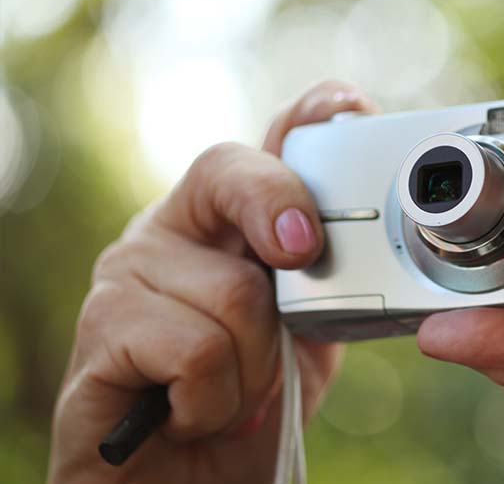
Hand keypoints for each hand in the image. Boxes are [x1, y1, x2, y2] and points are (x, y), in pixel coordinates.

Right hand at [48, 82, 378, 483]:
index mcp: (221, 224)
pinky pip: (195, 350)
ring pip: (234, 291)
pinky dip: (215, 399)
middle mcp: (169, 231)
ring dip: (257, 367)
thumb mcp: (306, 334)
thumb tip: (383, 245)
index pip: (258, 145)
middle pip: (234, 178)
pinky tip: (191, 412)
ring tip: (233, 392)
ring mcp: (125, 274)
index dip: (305, 118)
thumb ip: (332, 282)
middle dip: (284, 222)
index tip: (347, 110)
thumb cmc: (249, 402)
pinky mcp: (100, 332)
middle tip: (299, 275)